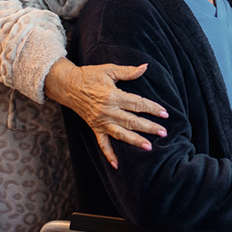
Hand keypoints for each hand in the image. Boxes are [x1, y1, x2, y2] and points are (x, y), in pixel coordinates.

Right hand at [44, 58, 168, 168]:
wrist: (67, 85)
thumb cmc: (89, 75)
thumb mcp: (109, 70)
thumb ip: (128, 71)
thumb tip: (145, 67)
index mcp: (112, 96)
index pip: (137, 103)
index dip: (152, 108)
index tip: (165, 113)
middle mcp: (107, 111)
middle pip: (132, 121)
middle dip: (149, 127)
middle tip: (164, 132)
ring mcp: (100, 121)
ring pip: (120, 134)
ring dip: (135, 141)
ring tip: (149, 147)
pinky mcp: (94, 127)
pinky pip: (102, 143)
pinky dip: (108, 154)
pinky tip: (116, 165)